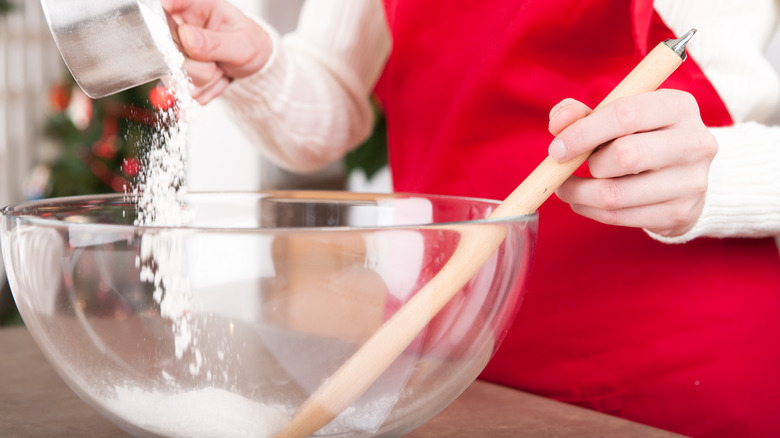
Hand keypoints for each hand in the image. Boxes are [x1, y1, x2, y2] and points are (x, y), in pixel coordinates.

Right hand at [161, 0, 272, 103]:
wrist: (254, 64)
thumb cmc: (250, 43)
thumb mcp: (241, 42)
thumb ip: (215, 42)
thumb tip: (187, 38)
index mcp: (193, 7)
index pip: (164, 6)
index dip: (161, 23)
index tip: (180, 37)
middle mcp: (178, 28)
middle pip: (167, 52)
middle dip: (198, 67)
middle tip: (218, 63)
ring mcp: (175, 53)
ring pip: (176, 77)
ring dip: (205, 81)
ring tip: (219, 68)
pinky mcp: (177, 76)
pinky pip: (184, 92)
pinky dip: (204, 92)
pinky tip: (215, 78)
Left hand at [547, 90, 717, 236]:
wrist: (682, 177)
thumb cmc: (640, 138)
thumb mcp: (616, 117)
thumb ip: (582, 114)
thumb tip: (558, 122)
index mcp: (679, 106)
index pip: (626, 114)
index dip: (583, 132)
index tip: (556, 148)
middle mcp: (695, 143)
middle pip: (625, 155)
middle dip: (587, 163)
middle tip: (569, 166)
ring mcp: (691, 182)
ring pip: (616, 194)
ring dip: (579, 192)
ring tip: (568, 186)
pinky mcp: (679, 214)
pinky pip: (618, 217)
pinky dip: (589, 210)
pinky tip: (582, 201)